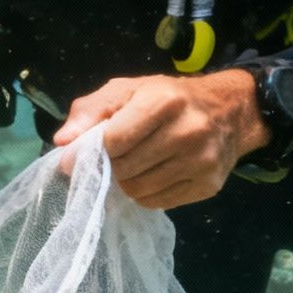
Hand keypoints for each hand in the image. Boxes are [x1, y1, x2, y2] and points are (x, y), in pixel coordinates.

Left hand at [51, 70, 269, 208]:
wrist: (230, 111)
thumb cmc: (169, 97)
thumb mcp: (128, 90)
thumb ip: (90, 111)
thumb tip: (62, 142)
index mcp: (164, 102)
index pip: (112, 142)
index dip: (87, 153)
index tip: (75, 158)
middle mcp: (187, 132)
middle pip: (123, 169)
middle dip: (108, 166)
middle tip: (111, 158)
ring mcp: (202, 162)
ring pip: (138, 190)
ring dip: (125, 182)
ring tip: (132, 165)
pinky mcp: (209, 185)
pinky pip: (158, 203)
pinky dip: (145, 194)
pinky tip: (152, 175)